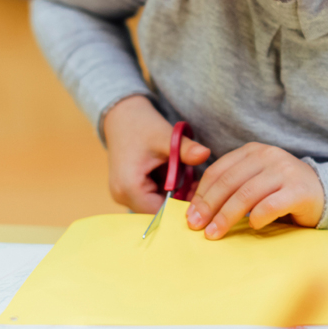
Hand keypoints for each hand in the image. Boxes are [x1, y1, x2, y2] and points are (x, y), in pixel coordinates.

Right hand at [103, 96, 210, 212]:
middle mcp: (123, 196)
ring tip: (189, 177)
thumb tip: (206, 154)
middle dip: (180, 200)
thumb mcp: (165, 137)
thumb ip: (186, 150)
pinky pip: (152, 197)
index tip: (201, 195)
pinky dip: (167, 189)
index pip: (160, 212)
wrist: (121, 116)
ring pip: (157, 205)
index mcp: (129, 188)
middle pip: (159, 211)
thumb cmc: (141, 125)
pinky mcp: (129, 190)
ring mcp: (124, 194)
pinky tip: (178, 175)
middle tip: (197, 184)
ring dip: (175, 194)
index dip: (182, 207)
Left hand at [186, 142, 324, 239]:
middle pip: (229, 182)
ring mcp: (285, 171)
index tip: (191, 214)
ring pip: (246, 194)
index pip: (219, 170)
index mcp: (253, 151)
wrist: (324, 193)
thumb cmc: (281, 191)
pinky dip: (257, 217)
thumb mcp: (255, 180)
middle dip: (209, 206)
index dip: (202, 193)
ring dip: (226, 216)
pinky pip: (270, 205)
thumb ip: (232, 186)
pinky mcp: (299, 190)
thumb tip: (197, 208)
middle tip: (197, 226)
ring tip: (214, 233)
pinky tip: (251, 226)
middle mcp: (268, 156)